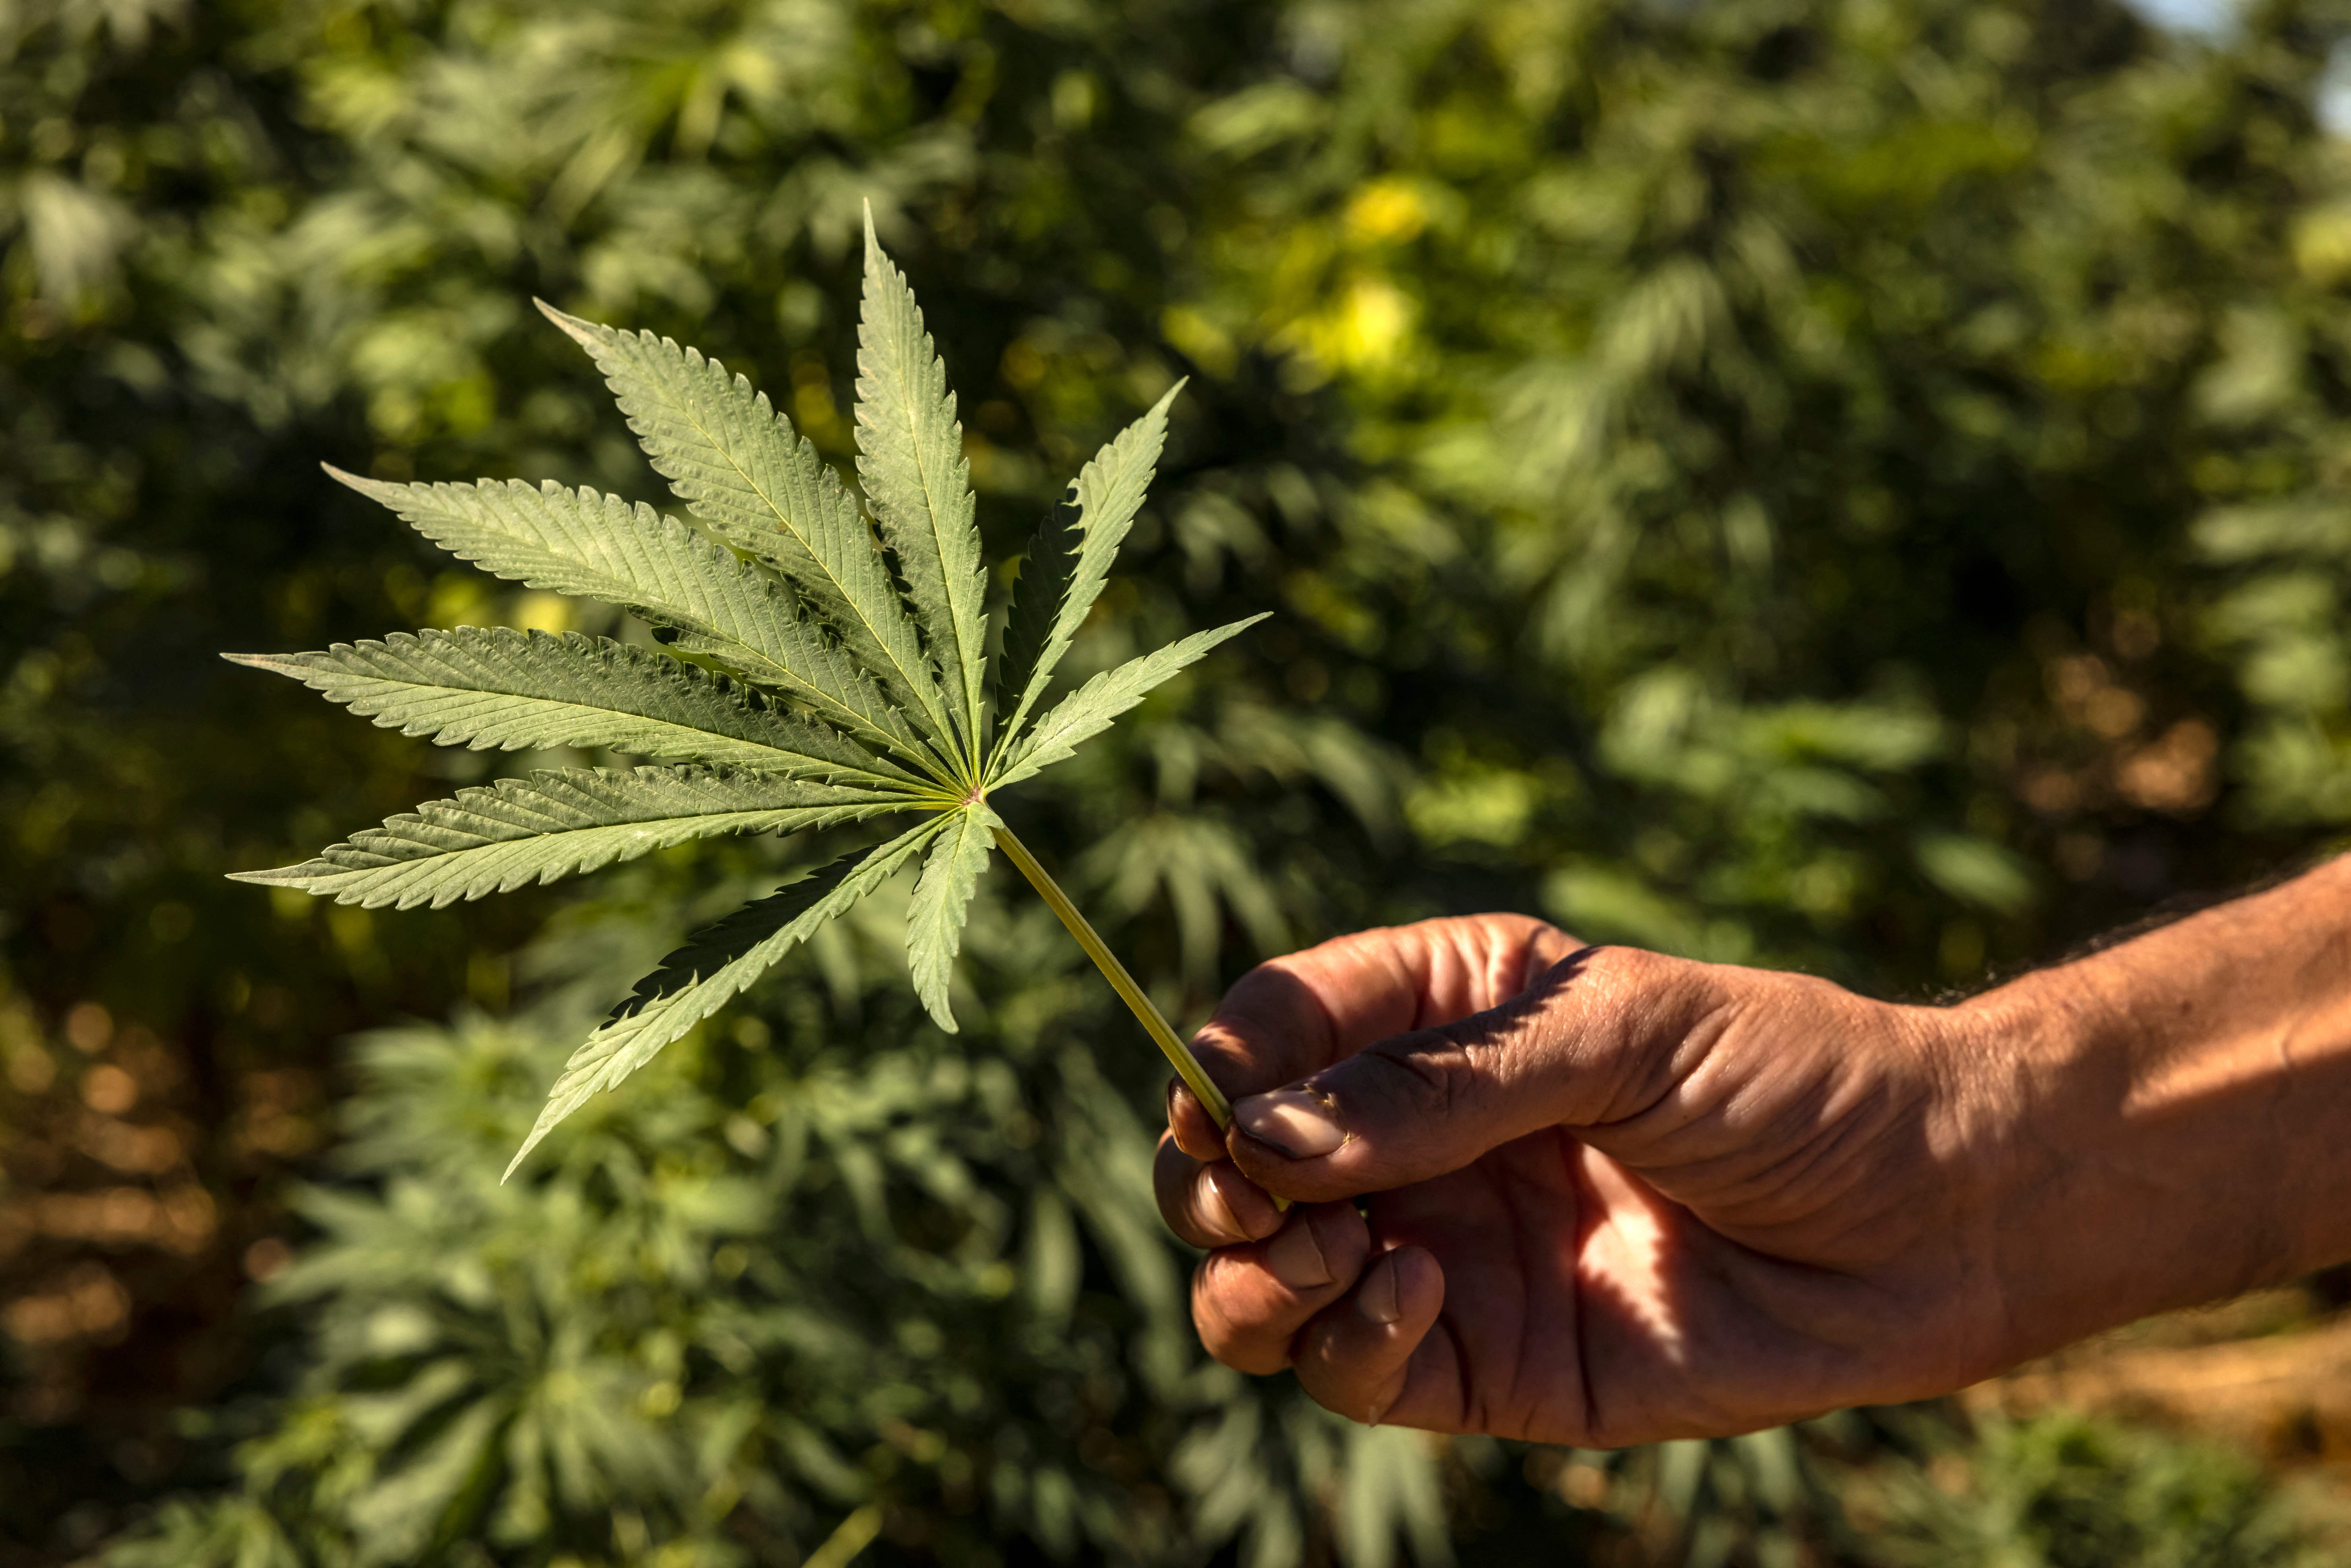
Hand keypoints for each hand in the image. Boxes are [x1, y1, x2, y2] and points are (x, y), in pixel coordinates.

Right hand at [1155, 915, 2012, 1444]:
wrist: (1934, 1214)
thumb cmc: (1794, 1077)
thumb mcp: (1620, 1034)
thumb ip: (1441, 1087)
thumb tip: (1264, 1137)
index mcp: (1445, 1015)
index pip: (1274, 1029)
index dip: (1219, 1067)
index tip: (1215, 1106)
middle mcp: (1420, 1135)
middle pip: (1236, 1164)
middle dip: (1210, 1183)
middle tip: (1251, 1196)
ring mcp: (1443, 1249)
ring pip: (1263, 1281)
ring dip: (1254, 1274)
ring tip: (1326, 1253)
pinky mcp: (1484, 1361)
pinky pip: (1354, 1372)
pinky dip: (1353, 1343)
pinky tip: (1422, 1293)